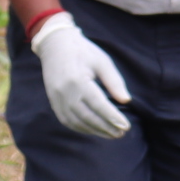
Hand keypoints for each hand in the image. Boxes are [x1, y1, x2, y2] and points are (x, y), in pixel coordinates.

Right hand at [30, 13, 131, 138]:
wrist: (56, 46)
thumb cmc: (84, 52)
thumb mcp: (103, 61)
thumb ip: (114, 81)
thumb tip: (126, 100)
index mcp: (78, 81)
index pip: (98, 105)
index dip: (112, 117)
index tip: (126, 126)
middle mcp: (65, 92)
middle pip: (87, 116)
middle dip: (106, 127)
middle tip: (121, 133)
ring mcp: (56, 98)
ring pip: (76, 121)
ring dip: (94, 131)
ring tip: (111, 134)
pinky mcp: (53, 101)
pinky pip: (66, 120)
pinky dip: (80, 128)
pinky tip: (94, 130)